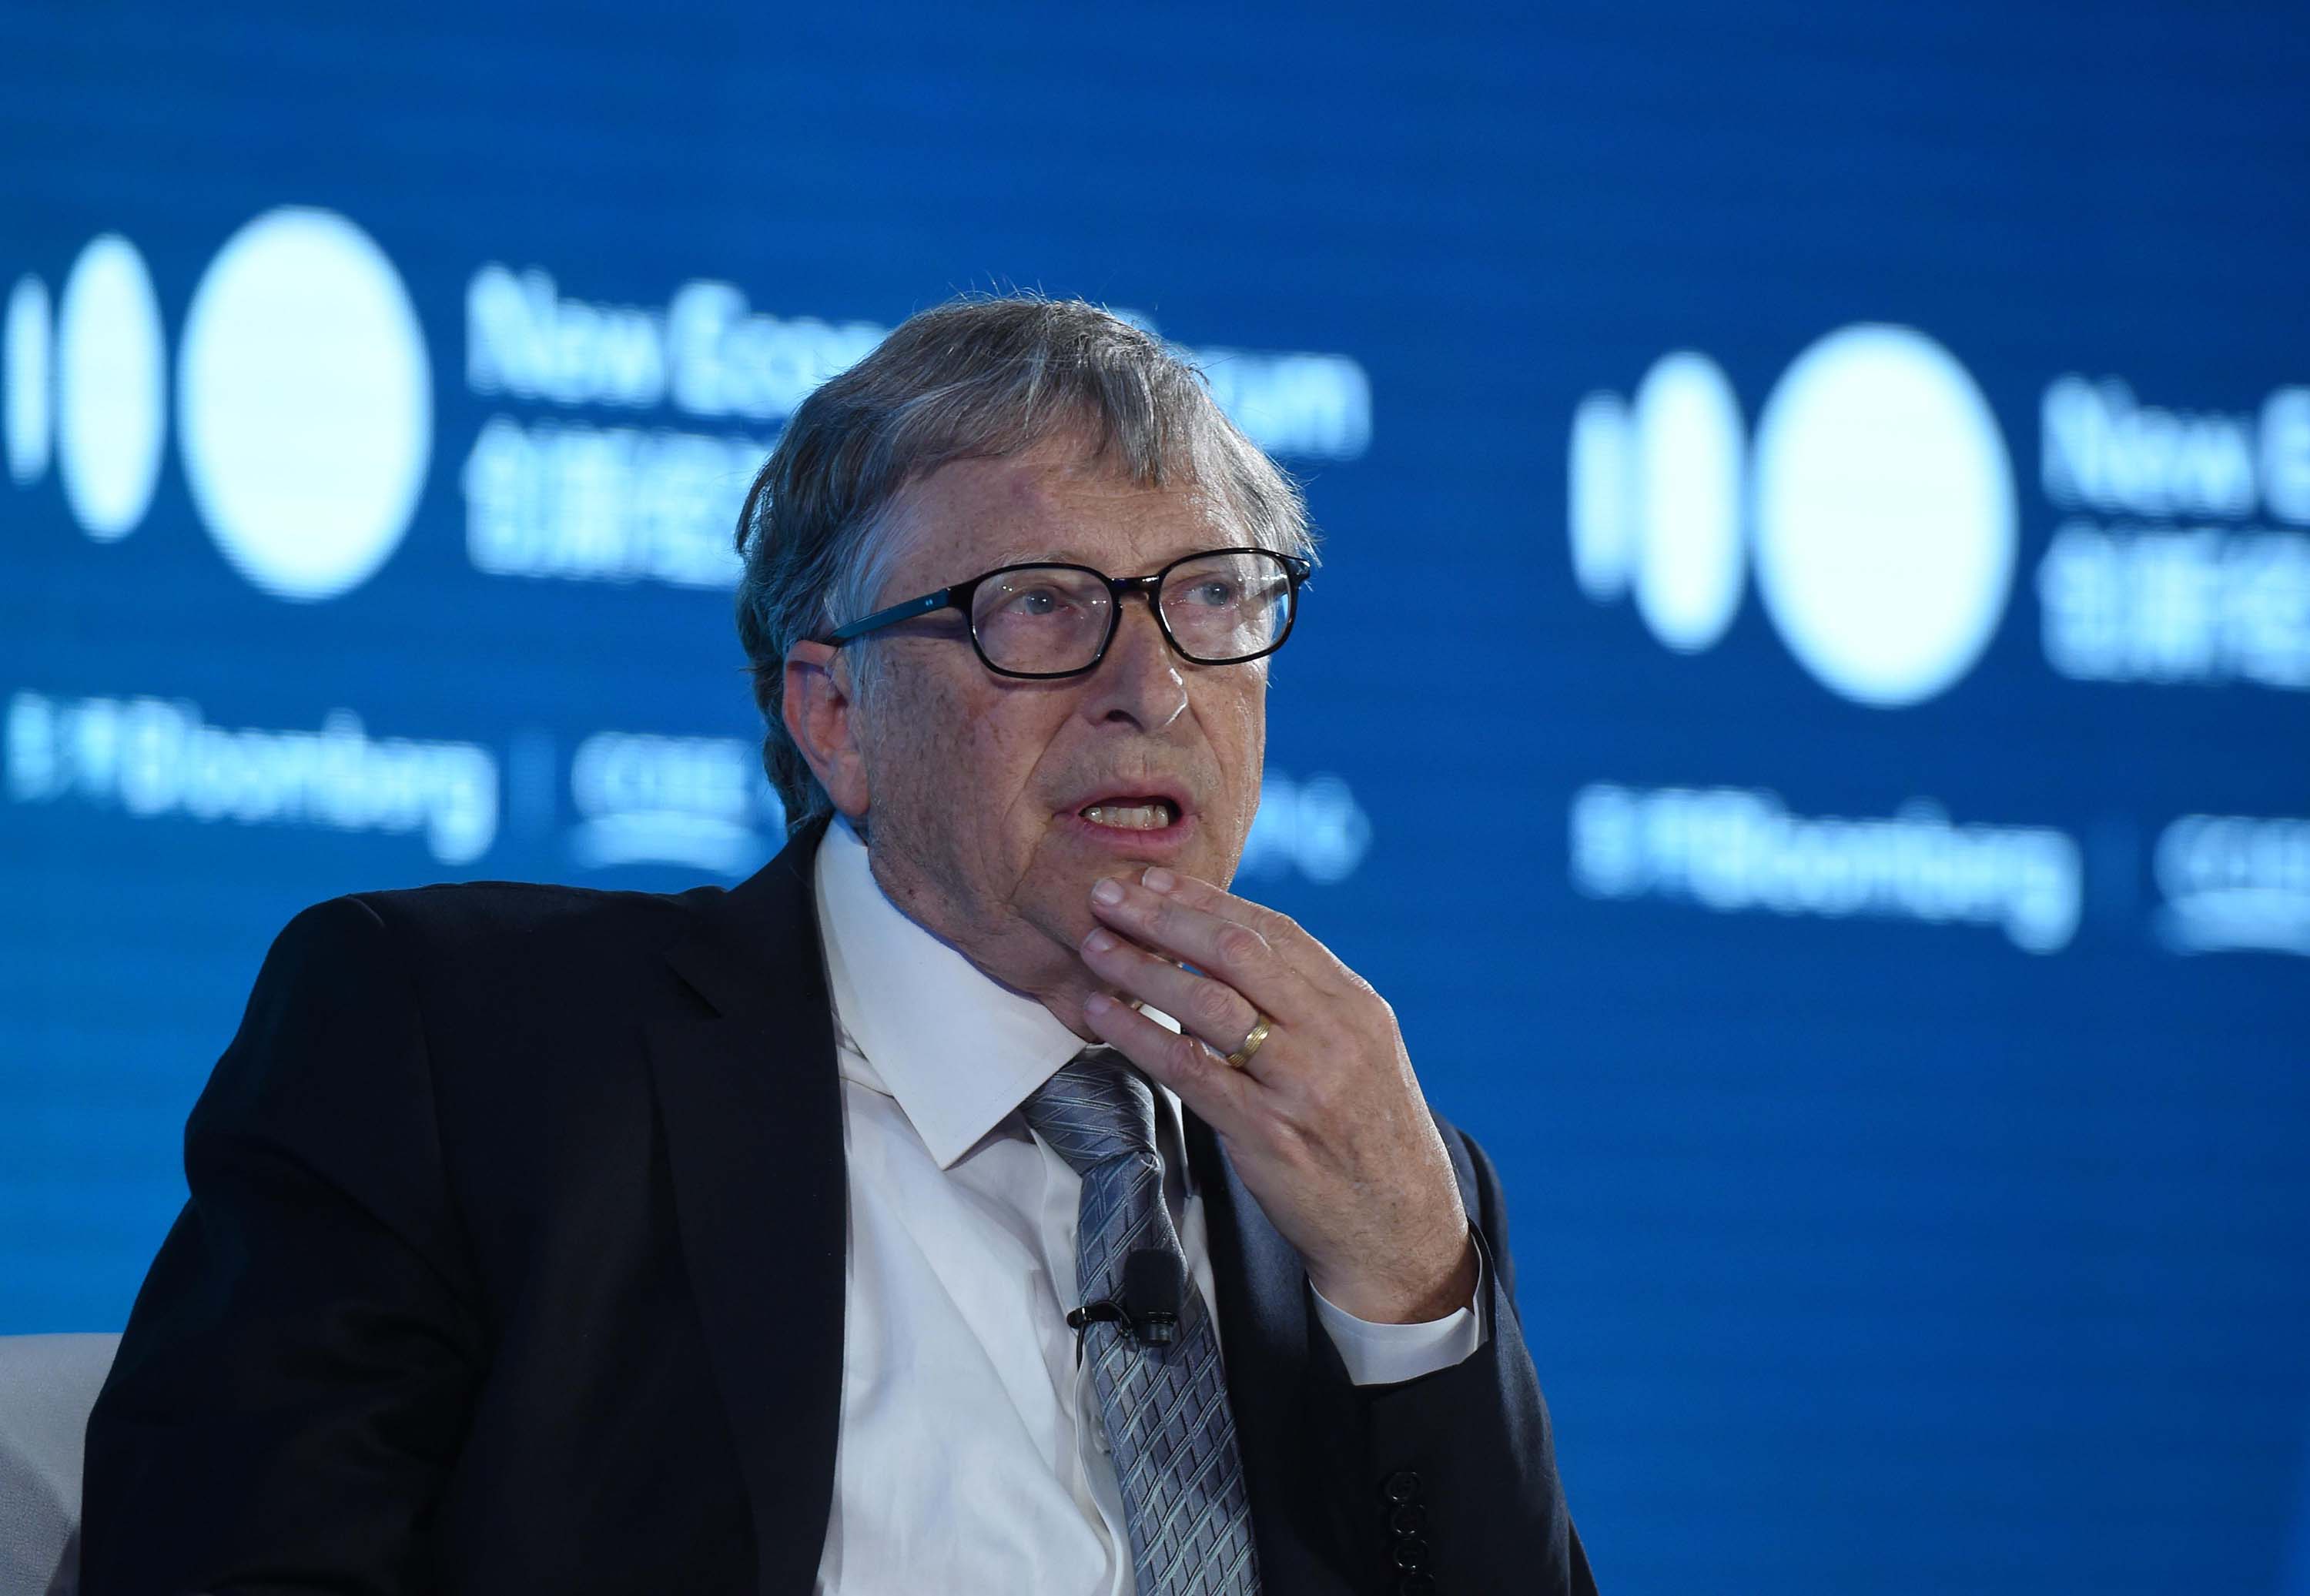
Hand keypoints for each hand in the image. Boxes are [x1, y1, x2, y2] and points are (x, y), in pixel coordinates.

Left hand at [1077, 866, 1478, 1323]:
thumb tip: (1223, 946)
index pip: (1273, 929)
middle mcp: (1333, 1034)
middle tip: (1107, 895)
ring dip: (1141, 969)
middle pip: (1236, 953)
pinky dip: (1139, 1036)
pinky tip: (1103, 1015)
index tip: (1152, 879)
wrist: (1399, 1226)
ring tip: (1094, 946)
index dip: (1205, 899)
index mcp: (1355, 1005)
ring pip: (1207, 1005)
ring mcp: (1300, 1084)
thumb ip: (1305, 1001)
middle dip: (1164, 917)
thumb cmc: (1366, 1133)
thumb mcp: (1359, 1051)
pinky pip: (1188, 1072)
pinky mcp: (1266, 1134)